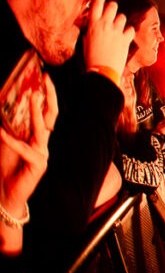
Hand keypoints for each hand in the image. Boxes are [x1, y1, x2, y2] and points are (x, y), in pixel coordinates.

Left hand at [0, 75, 56, 254]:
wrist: (5, 195)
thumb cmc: (6, 169)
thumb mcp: (4, 143)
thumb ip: (7, 128)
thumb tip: (0, 108)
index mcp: (37, 137)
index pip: (46, 112)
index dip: (47, 95)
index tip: (44, 77)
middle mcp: (43, 143)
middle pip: (51, 116)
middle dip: (49, 97)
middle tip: (46, 80)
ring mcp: (43, 154)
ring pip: (42, 130)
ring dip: (35, 113)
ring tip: (31, 99)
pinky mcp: (38, 166)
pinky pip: (24, 150)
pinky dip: (12, 141)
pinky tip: (1, 132)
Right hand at [82, 0, 134, 75]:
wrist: (102, 71)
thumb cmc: (91, 58)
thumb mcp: (85, 41)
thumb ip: (90, 30)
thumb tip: (93, 24)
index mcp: (92, 24)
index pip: (97, 3)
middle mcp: (105, 24)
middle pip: (112, 5)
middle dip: (112, 8)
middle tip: (111, 14)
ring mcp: (116, 31)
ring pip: (122, 16)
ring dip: (120, 21)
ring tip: (116, 28)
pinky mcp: (125, 39)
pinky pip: (130, 29)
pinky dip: (128, 32)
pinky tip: (124, 37)